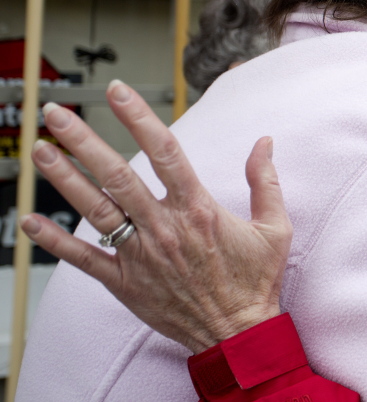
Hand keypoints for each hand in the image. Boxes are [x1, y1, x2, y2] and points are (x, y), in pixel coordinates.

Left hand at [20, 80, 290, 352]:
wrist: (237, 334)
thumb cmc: (256, 281)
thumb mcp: (275, 228)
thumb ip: (266, 181)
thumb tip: (264, 142)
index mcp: (200, 209)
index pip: (166, 152)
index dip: (139, 118)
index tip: (119, 92)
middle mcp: (166, 228)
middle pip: (119, 175)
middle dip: (85, 141)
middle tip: (58, 114)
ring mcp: (141, 255)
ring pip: (97, 210)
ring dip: (65, 179)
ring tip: (41, 151)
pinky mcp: (125, 283)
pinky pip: (84, 260)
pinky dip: (56, 242)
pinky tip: (32, 221)